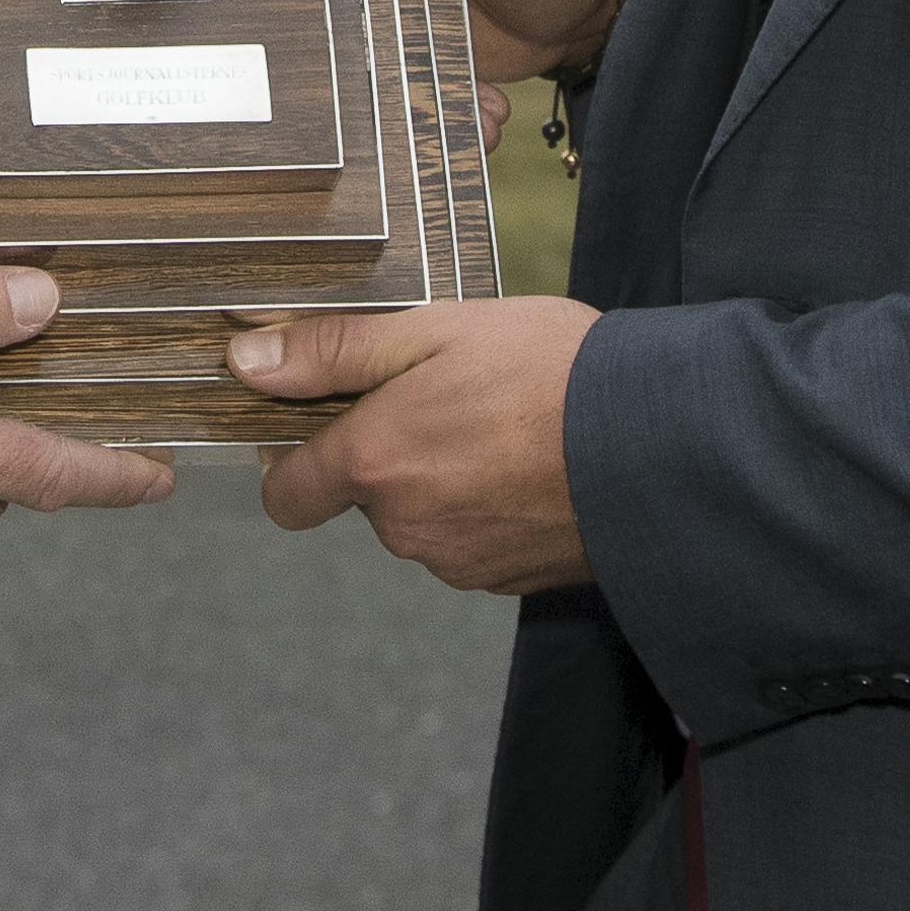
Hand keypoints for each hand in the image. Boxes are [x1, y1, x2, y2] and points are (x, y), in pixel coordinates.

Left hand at [227, 297, 598, 592]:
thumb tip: (244, 363)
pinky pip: (470, 541)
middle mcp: (404, 528)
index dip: (297, 455)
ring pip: (418, 519)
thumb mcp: (435, 331)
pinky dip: (486, 507)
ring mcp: (458, 561)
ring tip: (502, 421)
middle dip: (388, 451)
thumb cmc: (551, 372)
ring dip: (440, 478)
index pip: (287, 494)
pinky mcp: (508, 579)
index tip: (331, 416)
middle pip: (361, 497)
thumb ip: (333, 350)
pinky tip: (530, 462)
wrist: (665, 446)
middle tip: (450, 393)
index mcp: (373, 463)